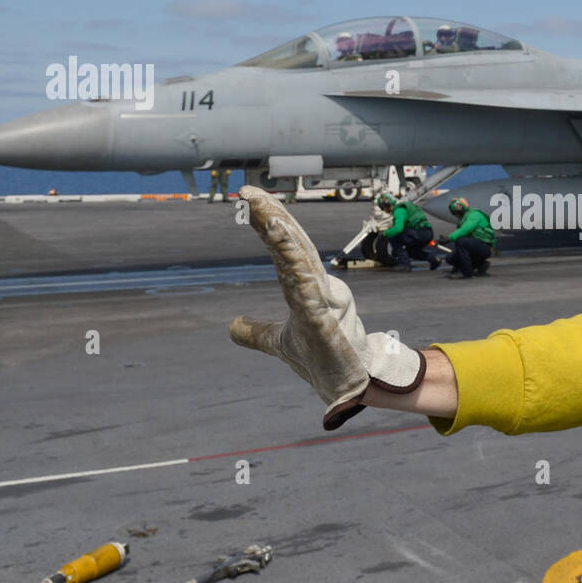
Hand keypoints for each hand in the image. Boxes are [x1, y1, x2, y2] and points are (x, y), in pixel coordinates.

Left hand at [230, 186, 424, 429]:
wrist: (348, 388)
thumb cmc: (323, 360)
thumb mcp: (279, 344)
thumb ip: (257, 333)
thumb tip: (232, 326)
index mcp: (305, 289)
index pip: (285, 249)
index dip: (269, 224)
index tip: (250, 199)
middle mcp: (318, 289)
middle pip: (295, 246)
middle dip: (273, 218)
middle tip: (249, 194)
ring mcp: (323, 304)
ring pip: (303, 263)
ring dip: (284, 238)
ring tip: (266, 216)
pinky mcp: (324, 323)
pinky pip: (310, 292)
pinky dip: (298, 270)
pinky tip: (285, 254)